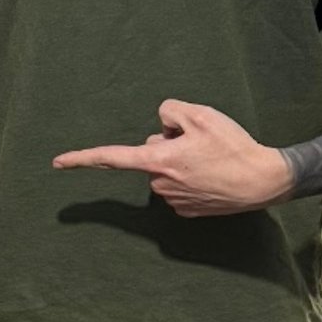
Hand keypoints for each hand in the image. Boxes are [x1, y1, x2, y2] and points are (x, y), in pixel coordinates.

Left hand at [53, 99, 291, 216]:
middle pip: (151, 153)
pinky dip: (192, 175)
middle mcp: (160, 184)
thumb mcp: (201, 114)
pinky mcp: (187, 210)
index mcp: (159, 160)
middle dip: (168, 143)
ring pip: (166, 168)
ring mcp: (174, 200)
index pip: (112, 157)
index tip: (57, 163)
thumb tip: (161, 126)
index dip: (82, 158)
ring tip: (212, 158)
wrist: (264, 181)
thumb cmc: (233, 147)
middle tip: (201, 142)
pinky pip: (179, 183)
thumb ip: (170, 111)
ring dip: (182, 160)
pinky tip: (214, 174)